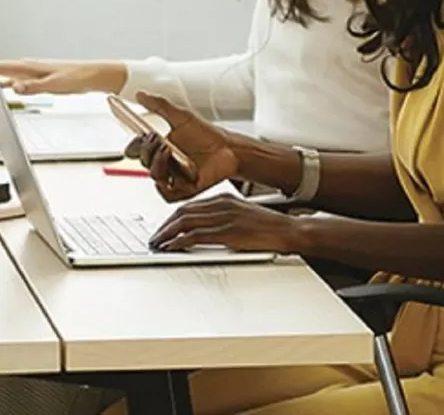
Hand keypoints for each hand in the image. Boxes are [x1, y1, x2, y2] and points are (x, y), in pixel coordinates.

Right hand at [0, 59, 125, 94]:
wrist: (93, 75)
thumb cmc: (77, 76)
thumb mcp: (53, 84)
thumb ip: (33, 86)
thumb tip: (15, 86)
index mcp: (31, 68)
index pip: (4, 67)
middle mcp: (31, 69)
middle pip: (6, 69)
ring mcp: (36, 74)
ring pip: (13, 75)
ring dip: (2, 77)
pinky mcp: (42, 80)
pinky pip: (22, 82)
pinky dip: (12, 83)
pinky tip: (9, 86)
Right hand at [131, 92, 239, 199]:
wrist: (229, 149)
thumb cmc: (207, 135)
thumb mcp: (181, 116)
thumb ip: (159, 105)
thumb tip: (140, 94)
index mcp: (160, 147)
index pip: (138, 150)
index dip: (134, 145)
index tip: (138, 134)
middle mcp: (165, 163)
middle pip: (144, 161)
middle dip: (147, 149)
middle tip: (156, 138)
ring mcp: (174, 177)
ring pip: (154, 176)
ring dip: (157, 163)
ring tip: (167, 149)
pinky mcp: (184, 190)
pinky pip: (167, 194)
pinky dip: (167, 185)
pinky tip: (174, 170)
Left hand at [149, 194, 301, 253]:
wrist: (287, 230)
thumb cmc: (269, 226)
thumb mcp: (243, 215)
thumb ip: (224, 217)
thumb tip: (206, 229)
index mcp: (225, 198)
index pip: (191, 205)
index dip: (173, 216)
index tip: (164, 226)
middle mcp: (222, 204)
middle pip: (184, 212)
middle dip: (165, 224)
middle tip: (155, 236)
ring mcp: (224, 217)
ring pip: (185, 222)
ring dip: (167, 233)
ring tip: (158, 242)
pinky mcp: (227, 232)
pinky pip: (196, 235)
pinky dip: (179, 241)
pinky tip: (171, 247)